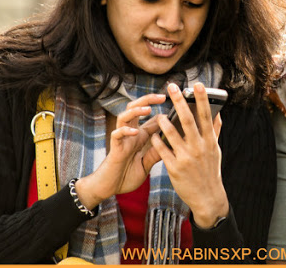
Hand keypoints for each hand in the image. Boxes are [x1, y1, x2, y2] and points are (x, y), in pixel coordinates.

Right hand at [75, 94, 165, 208]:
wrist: (109, 189)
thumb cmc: (126, 176)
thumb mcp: (147, 164)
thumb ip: (156, 153)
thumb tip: (172, 143)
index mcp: (140, 136)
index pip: (151, 118)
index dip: (162, 110)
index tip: (175, 104)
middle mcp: (130, 134)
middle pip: (135, 109)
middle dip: (147, 100)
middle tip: (162, 96)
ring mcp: (122, 139)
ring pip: (124, 117)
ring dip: (135, 111)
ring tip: (148, 109)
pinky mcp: (114, 148)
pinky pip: (117, 135)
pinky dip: (125, 131)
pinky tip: (135, 131)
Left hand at [151, 82, 227, 227]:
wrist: (207, 197)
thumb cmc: (210, 170)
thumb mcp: (216, 150)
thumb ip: (215, 130)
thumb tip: (218, 112)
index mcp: (210, 141)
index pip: (205, 115)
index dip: (202, 99)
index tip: (198, 84)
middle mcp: (199, 147)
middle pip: (188, 120)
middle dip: (180, 102)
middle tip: (172, 87)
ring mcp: (186, 158)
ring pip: (173, 135)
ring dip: (164, 122)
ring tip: (159, 113)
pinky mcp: (174, 168)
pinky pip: (163, 151)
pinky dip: (157, 141)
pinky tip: (153, 134)